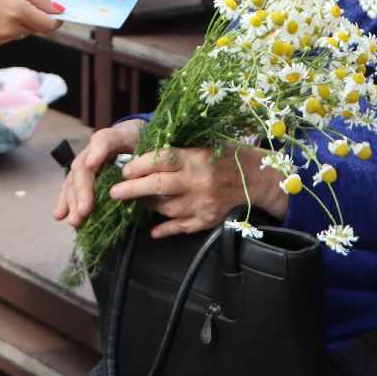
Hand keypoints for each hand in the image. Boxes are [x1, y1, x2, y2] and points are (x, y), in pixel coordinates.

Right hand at [0, 0, 61, 46]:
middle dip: (39, 18)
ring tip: (10, 5)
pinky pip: (11, 36)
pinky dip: (11, 27)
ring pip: (24, 33)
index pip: (49, 25)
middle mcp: (11, 28)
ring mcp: (0, 38)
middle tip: (31, 3)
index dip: (57, 20)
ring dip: (25, 22)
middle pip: (37, 29)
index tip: (59, 13)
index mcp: (19, 11)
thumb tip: (58, 9)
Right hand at [53, 120, 144, 228]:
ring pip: (74, 179)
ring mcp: (86, 162)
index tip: (92, 164)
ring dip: (72, 201)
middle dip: (82, 189)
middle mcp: (95, 149)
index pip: (104, 140)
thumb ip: (146, 159)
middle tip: (84, 210)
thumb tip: (140, 179)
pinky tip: (60, 215)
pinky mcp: (84, 175)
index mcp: (115, 136)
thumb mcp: (149, 145)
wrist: (133, 137)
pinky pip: (72, 187)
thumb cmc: (143, 143)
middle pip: (83, 166)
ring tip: (75, 220)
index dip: (97, 152)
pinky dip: (66, 201)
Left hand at [107, 145, 284, 237]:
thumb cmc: (232, 158)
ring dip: (149, 205)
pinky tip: (153, 230)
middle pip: (157, 185)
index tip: (125, 168)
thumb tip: (147, 156)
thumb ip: (182, 152)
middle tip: (114, 191)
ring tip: (139, 201)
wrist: (262, 181)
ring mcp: (202, 203)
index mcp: (197, 158)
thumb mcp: (208, 146)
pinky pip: (180, 227)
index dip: (139, 164)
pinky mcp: (207, 220)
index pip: (161, 159)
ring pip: (165, 208)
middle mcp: (198, 181)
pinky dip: (164, 229)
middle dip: (131, 189)